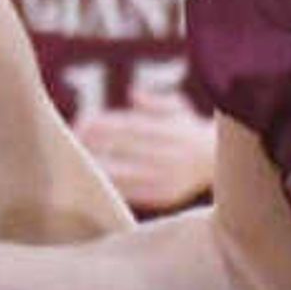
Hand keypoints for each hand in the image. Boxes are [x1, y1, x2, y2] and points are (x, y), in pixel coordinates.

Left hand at [76, 92, 217, 216]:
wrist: (218, 163)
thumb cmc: (188, 131)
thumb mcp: (178, 108)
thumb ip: (155, 102)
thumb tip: (133, 93)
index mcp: (168, 130)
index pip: (127, 125)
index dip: (102, 124)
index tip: (80, 123)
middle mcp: (168, 152)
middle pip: (122, 147)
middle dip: (95, 144)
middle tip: (72, 142)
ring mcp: (167, 176)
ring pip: (124, 172)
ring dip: (99, 167)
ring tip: (80, 163)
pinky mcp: (165, 196)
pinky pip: (133, 193)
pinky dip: (114, 186)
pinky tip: (98, 181)